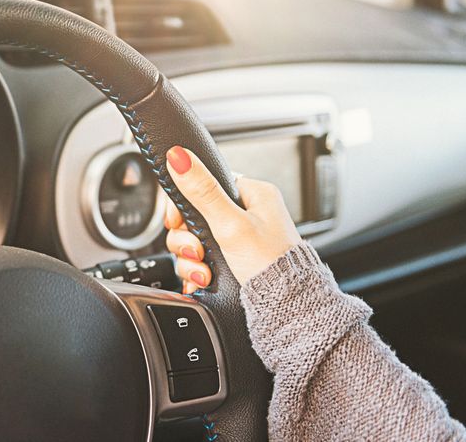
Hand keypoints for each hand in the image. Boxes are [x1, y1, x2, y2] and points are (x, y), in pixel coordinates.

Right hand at [162, 146, 301, 290]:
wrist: (288, 308)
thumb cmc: (271, 265)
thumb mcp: (231, 224)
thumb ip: (203, 190)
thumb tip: (179, 156)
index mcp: (252, 194)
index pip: (204, 183)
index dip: (184, 204)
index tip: (177, 220)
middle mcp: (246, 214)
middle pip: (193, 216)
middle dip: (187, 239)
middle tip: (197, 250)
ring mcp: (238, 239)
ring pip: (193, 240)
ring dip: (191, 259)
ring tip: (203, 272)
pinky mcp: (231, 261)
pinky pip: (200, 260)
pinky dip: (196, 271)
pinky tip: (202, 280)